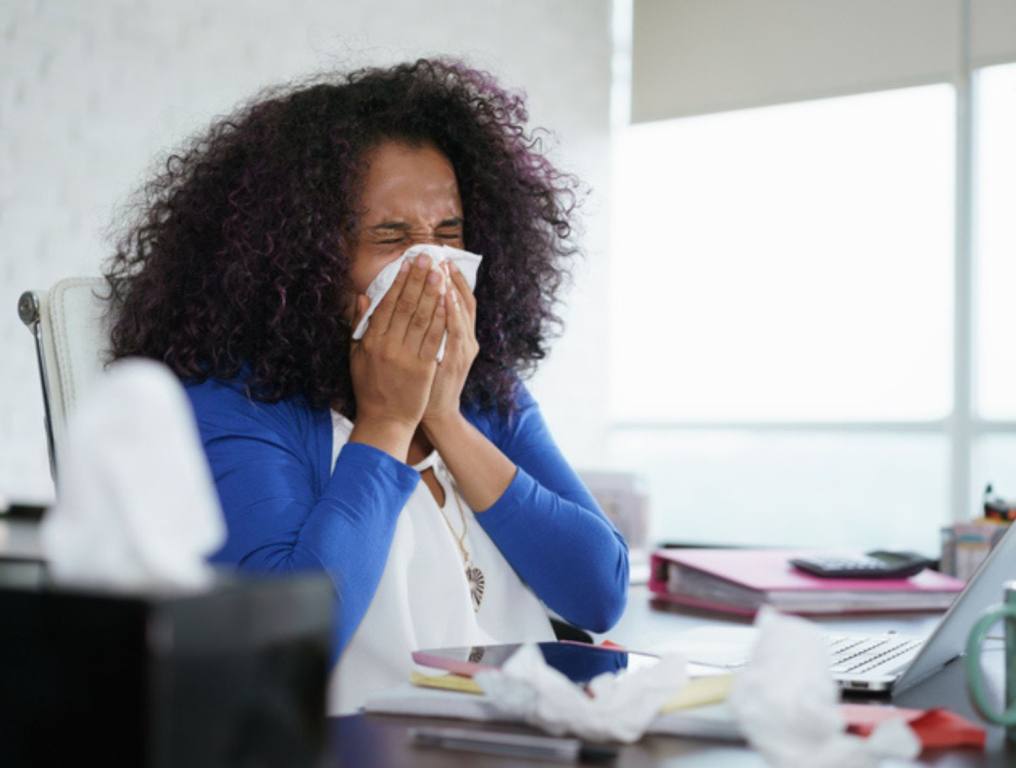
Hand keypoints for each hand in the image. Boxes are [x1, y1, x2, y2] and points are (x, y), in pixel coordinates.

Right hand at [348, 252, 447, 457]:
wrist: (385, 420)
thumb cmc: (370, 388)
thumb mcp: (356, 356)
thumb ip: (359, 326)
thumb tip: (363, 297)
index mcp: (371, 341)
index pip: (387, 304)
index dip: (399, 281)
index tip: (407, 262)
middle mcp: (387, 346)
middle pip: (406, 305)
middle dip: (417, 278)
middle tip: (427, 257)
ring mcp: (406, 356)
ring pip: (422, 317)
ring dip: (432, 292)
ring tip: (439, 271)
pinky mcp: (423, 368)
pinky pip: (434, 337)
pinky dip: (441, 317)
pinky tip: (447, 300)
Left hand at [422, 260, 478, 430]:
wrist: (436, 413)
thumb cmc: (428, 382)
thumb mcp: (432, 351)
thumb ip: (427, 328)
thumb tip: (418, 303)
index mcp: (460, 335)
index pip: (457, 299)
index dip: (450, 279)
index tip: (438, 259)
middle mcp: (466, 339)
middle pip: (462, 301)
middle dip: (450, 278)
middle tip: (439, 256)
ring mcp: (463, 350)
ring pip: (462, 313)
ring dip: (452, 289)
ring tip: (443, 269)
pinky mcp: (457, 361)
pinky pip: (455, 332)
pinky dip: (451, 313)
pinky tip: (444, 297)